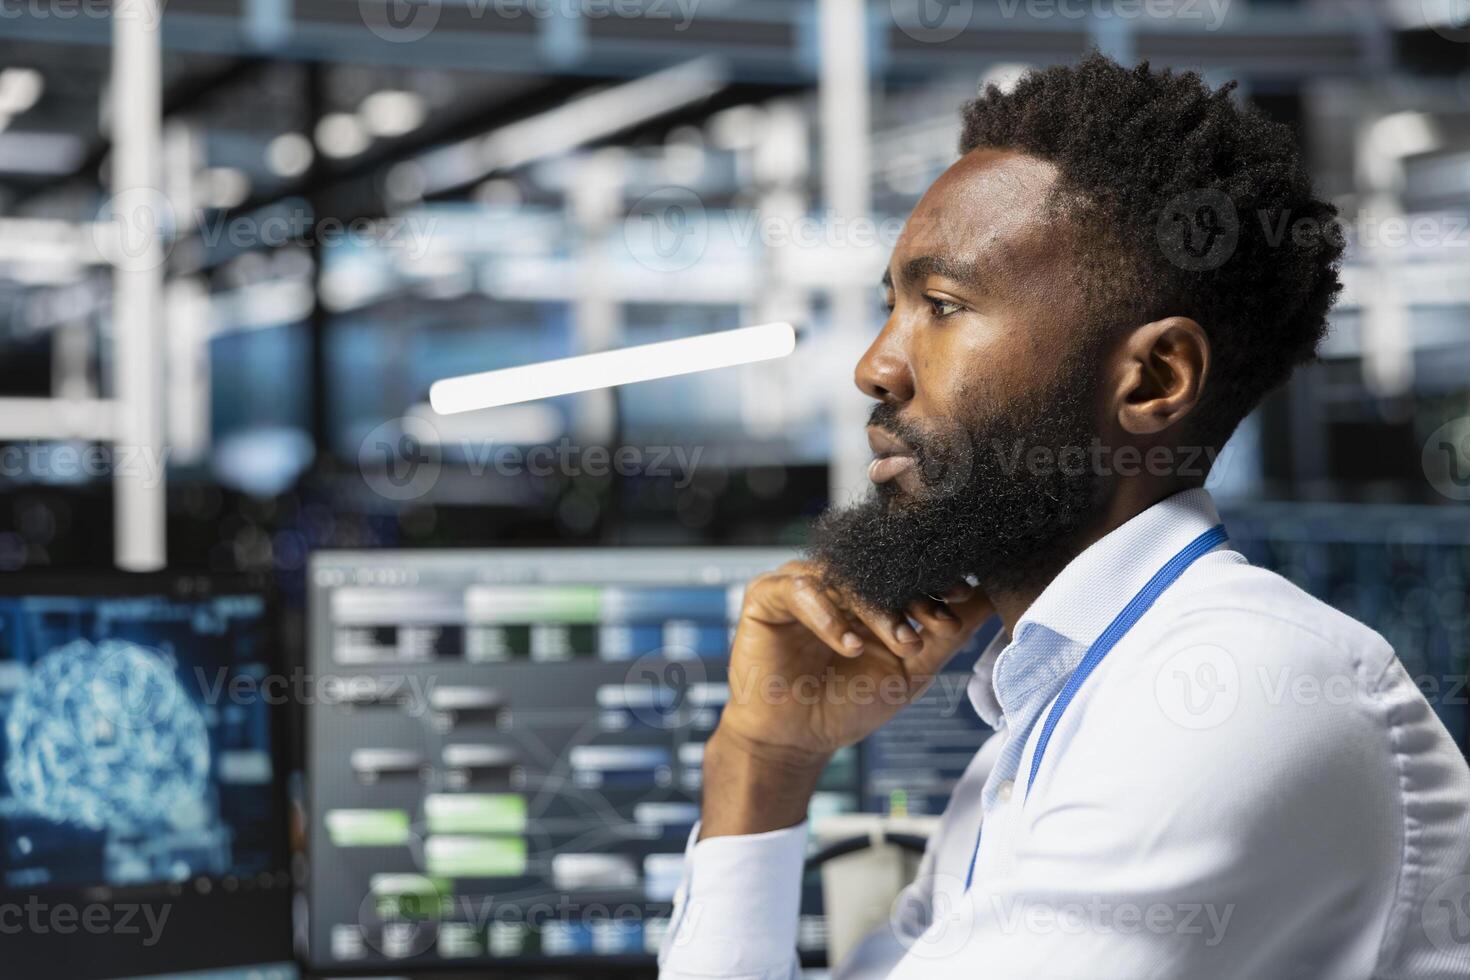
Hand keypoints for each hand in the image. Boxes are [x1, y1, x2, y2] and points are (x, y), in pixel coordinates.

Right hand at [701, 561, 993, 837]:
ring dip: (877, 610)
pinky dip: (828, 616)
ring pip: (843, 578)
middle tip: (935, 625)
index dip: (935, 582)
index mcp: (867, 591)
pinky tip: (850, 644)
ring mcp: (799, 583)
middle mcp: (833, 580)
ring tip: (899, 643)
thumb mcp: (910, 670)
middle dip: (911, 597)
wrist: (796, 740)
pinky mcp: (766, 595)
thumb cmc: (849, 704)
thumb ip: (945, 634)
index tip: (963, 598)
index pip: (904, 572)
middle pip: (877, 570)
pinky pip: (800, 590)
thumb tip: (992, 598)